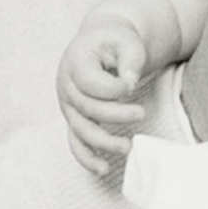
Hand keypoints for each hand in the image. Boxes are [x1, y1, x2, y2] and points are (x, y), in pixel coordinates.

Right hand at [57, 17, 147, 175]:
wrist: (101, 43)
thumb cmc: (117, 41)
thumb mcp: (127, 39)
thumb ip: (130, 58)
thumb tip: (129, 84)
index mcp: (76, 61)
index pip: (90, 83)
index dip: (114, 88)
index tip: (132, 83)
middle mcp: (66, 85)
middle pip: (87, 108)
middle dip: (115, 115)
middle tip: (141, 113)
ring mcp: (68, 105)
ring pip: (81, 130)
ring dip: (103, 142)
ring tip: (127, 148)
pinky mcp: (75, 118)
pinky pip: (75, 142)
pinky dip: (87, 158)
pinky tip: (104, 168)